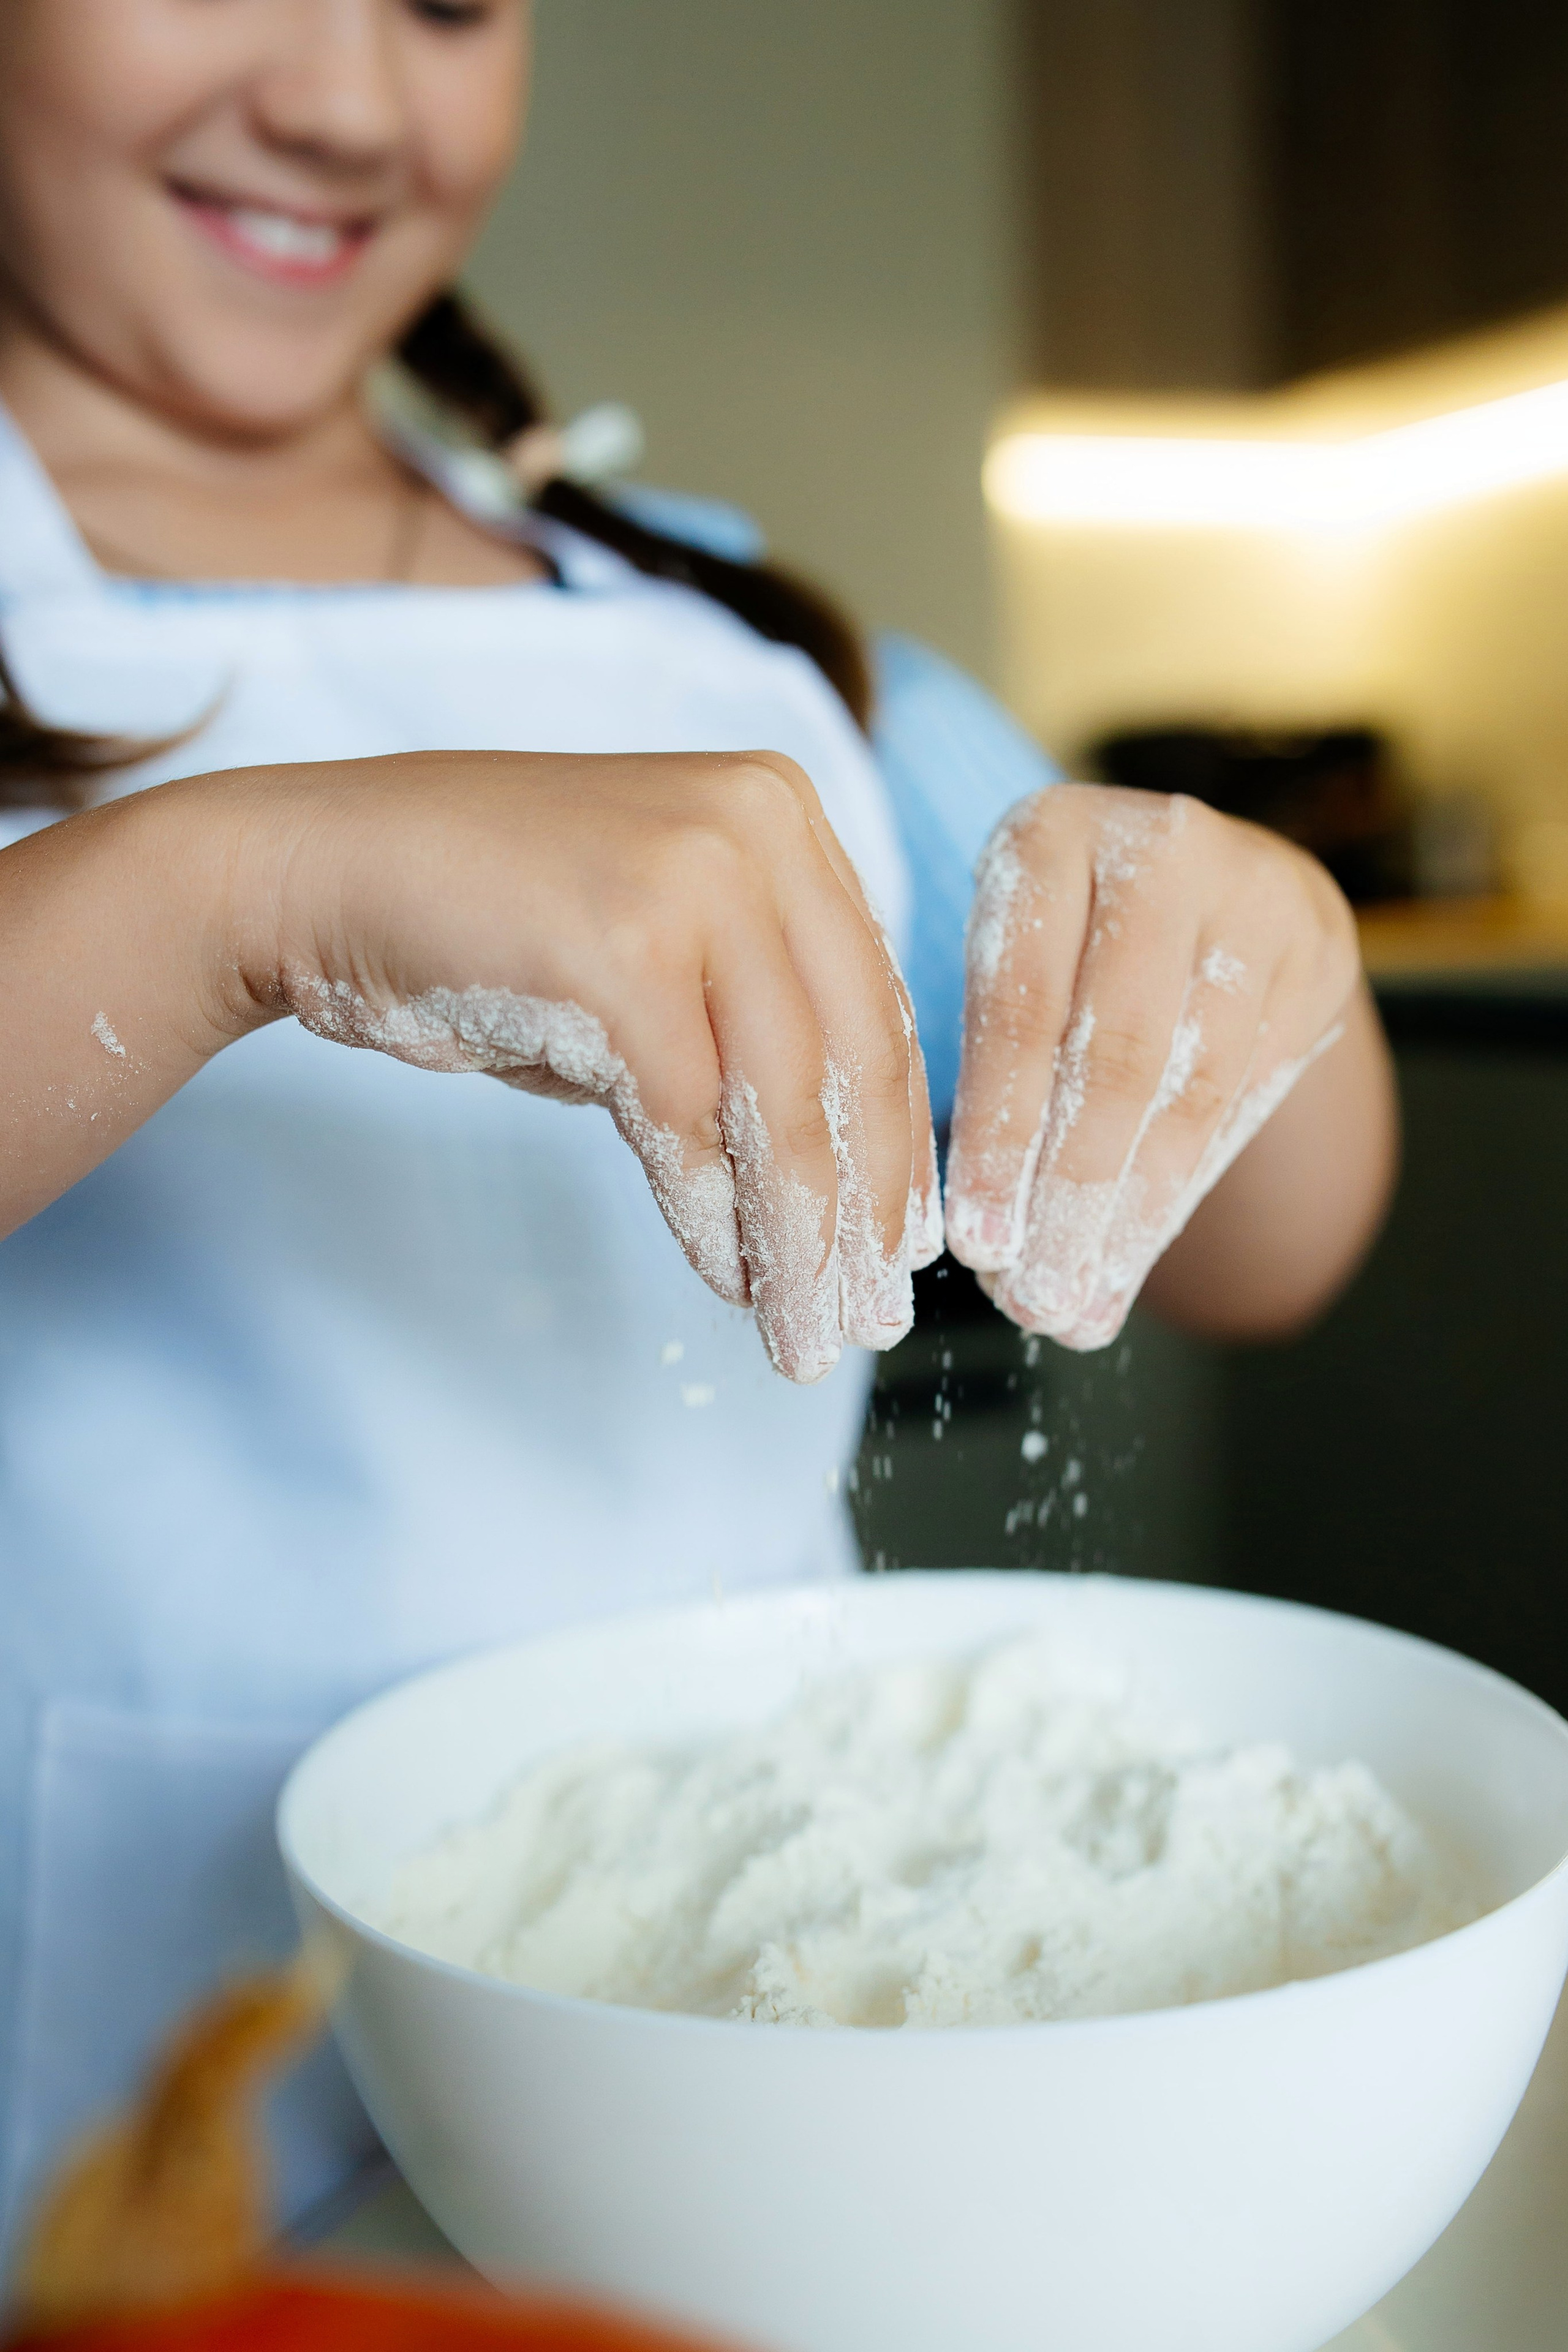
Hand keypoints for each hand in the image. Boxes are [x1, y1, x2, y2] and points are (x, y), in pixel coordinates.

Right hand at [243, 749, 940, 1382]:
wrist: (326, 872)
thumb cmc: (491, 924)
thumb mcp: (655, 952)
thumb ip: (750, 1026)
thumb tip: (841, 1181)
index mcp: (784, 812)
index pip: (873, 1003)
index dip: (898, 1139)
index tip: (906, 1244)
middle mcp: (758, 825)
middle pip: (851, 1056)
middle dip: (866, 1209)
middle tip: (873, 1318)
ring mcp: (693, 877)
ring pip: (781, 1101)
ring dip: (797, 1240)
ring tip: (807, 1332)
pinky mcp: (624, 951)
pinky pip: (690, 1122)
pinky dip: (711, 1216)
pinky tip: (727, 1281)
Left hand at [944, 785, 1360, 1349]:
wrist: (1199, 875)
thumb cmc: (1063, 936)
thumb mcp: (1008, 960)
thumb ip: (996, 1081)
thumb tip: (992, 1265)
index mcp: (1051, 835)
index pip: (1021, 1006)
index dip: (998, 1134)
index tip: (976, 1243)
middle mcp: (1164, 849)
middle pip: (1118, 1054)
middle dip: (1070, 1193)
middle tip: (1033, 1298)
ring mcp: (1258, 897)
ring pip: (1192, 1090)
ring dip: (1132, 1214)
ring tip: (1079, 1300)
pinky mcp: (1320, 954)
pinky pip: (1246, 1099)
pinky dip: (1182, 1190)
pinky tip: (1135, 1253)